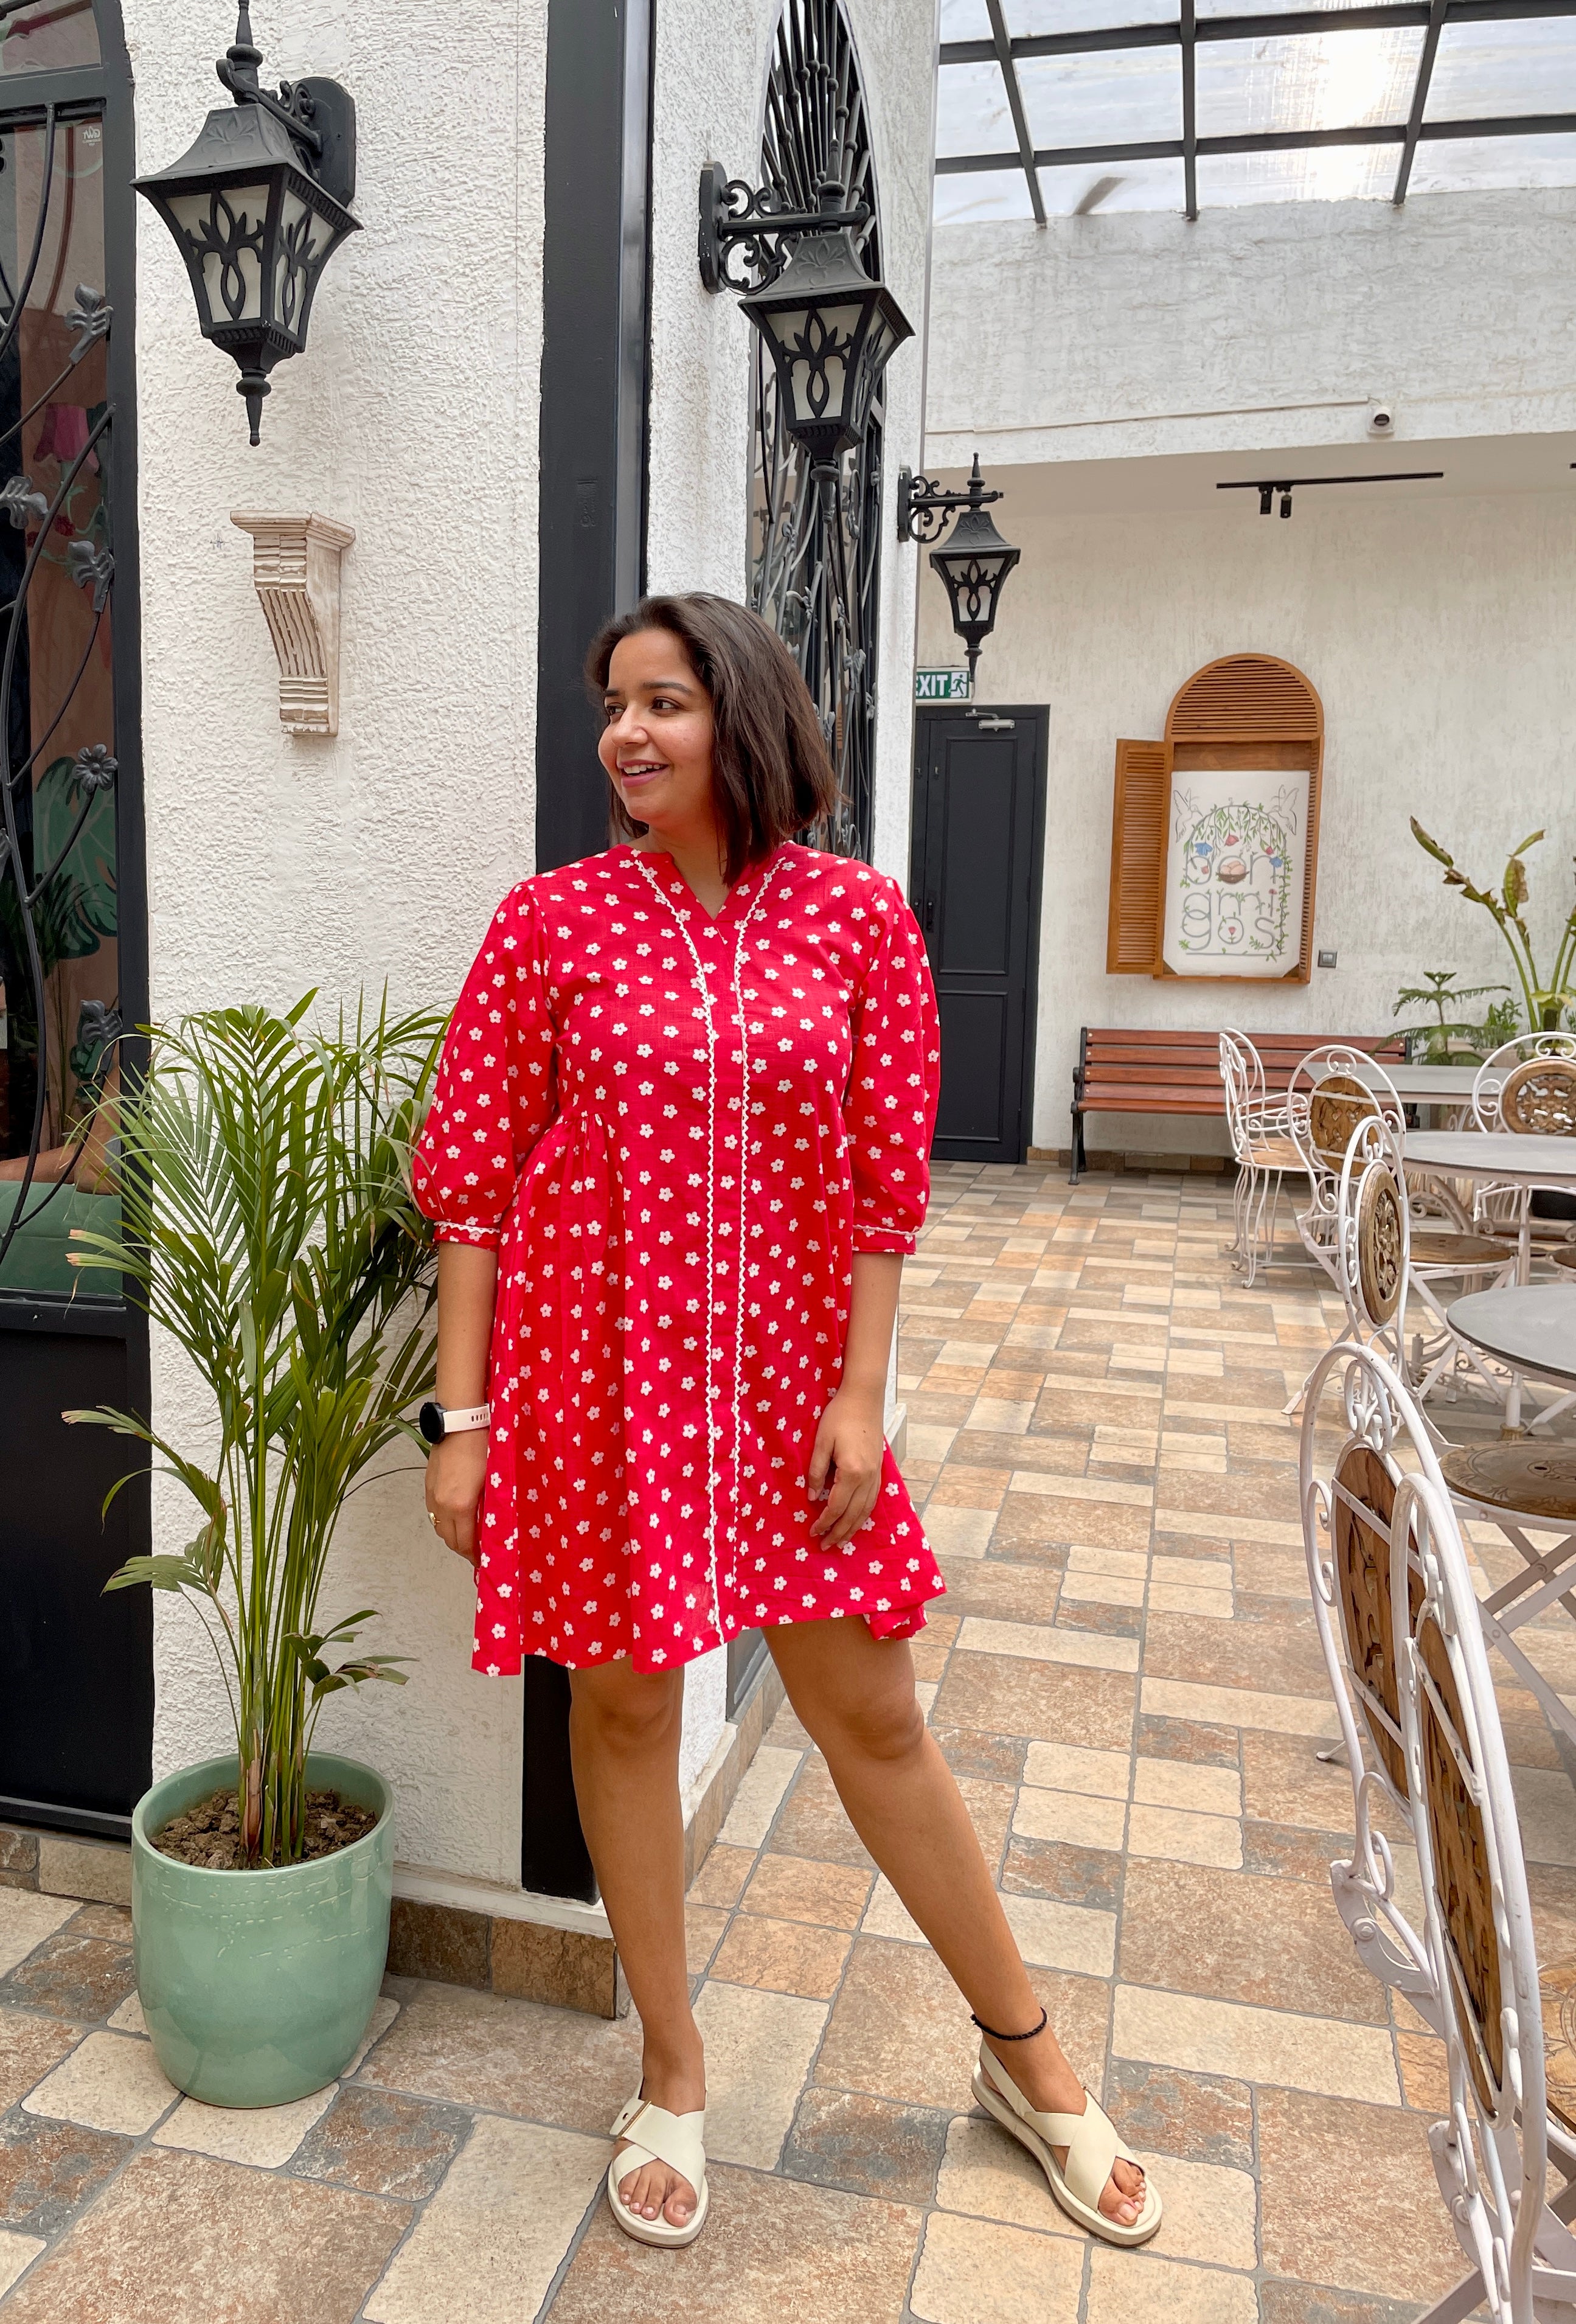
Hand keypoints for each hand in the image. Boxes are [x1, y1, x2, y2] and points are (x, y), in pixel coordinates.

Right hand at [425, 1431, 488, 1567]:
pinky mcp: (428, 1485)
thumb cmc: (482, 1447)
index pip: (465, 1542)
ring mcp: (432, 1495)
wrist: (460, 1423)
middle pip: (450, 1540)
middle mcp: (442, 1504)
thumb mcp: (494, 1480)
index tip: (483, 1561)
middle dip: (463, 1549)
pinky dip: (444, 1521)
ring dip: (453, 1536)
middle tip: (477, 1552)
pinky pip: (434, 1513)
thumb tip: (493, 1526)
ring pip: (439, 1528)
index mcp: (461, 1505)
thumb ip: (491, 1506)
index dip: (474, 1556)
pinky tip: (457, 1517)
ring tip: (468, 1536)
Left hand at [808, 1386, 884, 1545]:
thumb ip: (816, 1471)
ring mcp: (876, 1474)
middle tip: (825, 1546)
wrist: (864, 1397)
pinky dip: (863, 1514)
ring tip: (841, 1540)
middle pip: (853, 1514)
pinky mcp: (879, 1470)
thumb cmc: (840, 1415)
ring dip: (853, 1528)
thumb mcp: (821, 1442)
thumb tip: (812, 1497)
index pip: (836, 1506)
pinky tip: (857, 1520)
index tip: (812, 1532)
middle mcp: (868, 1477)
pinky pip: (872, 1500)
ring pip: (865, 1510)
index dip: (824, 1522)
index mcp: (852, 1471)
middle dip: (838, 1532)